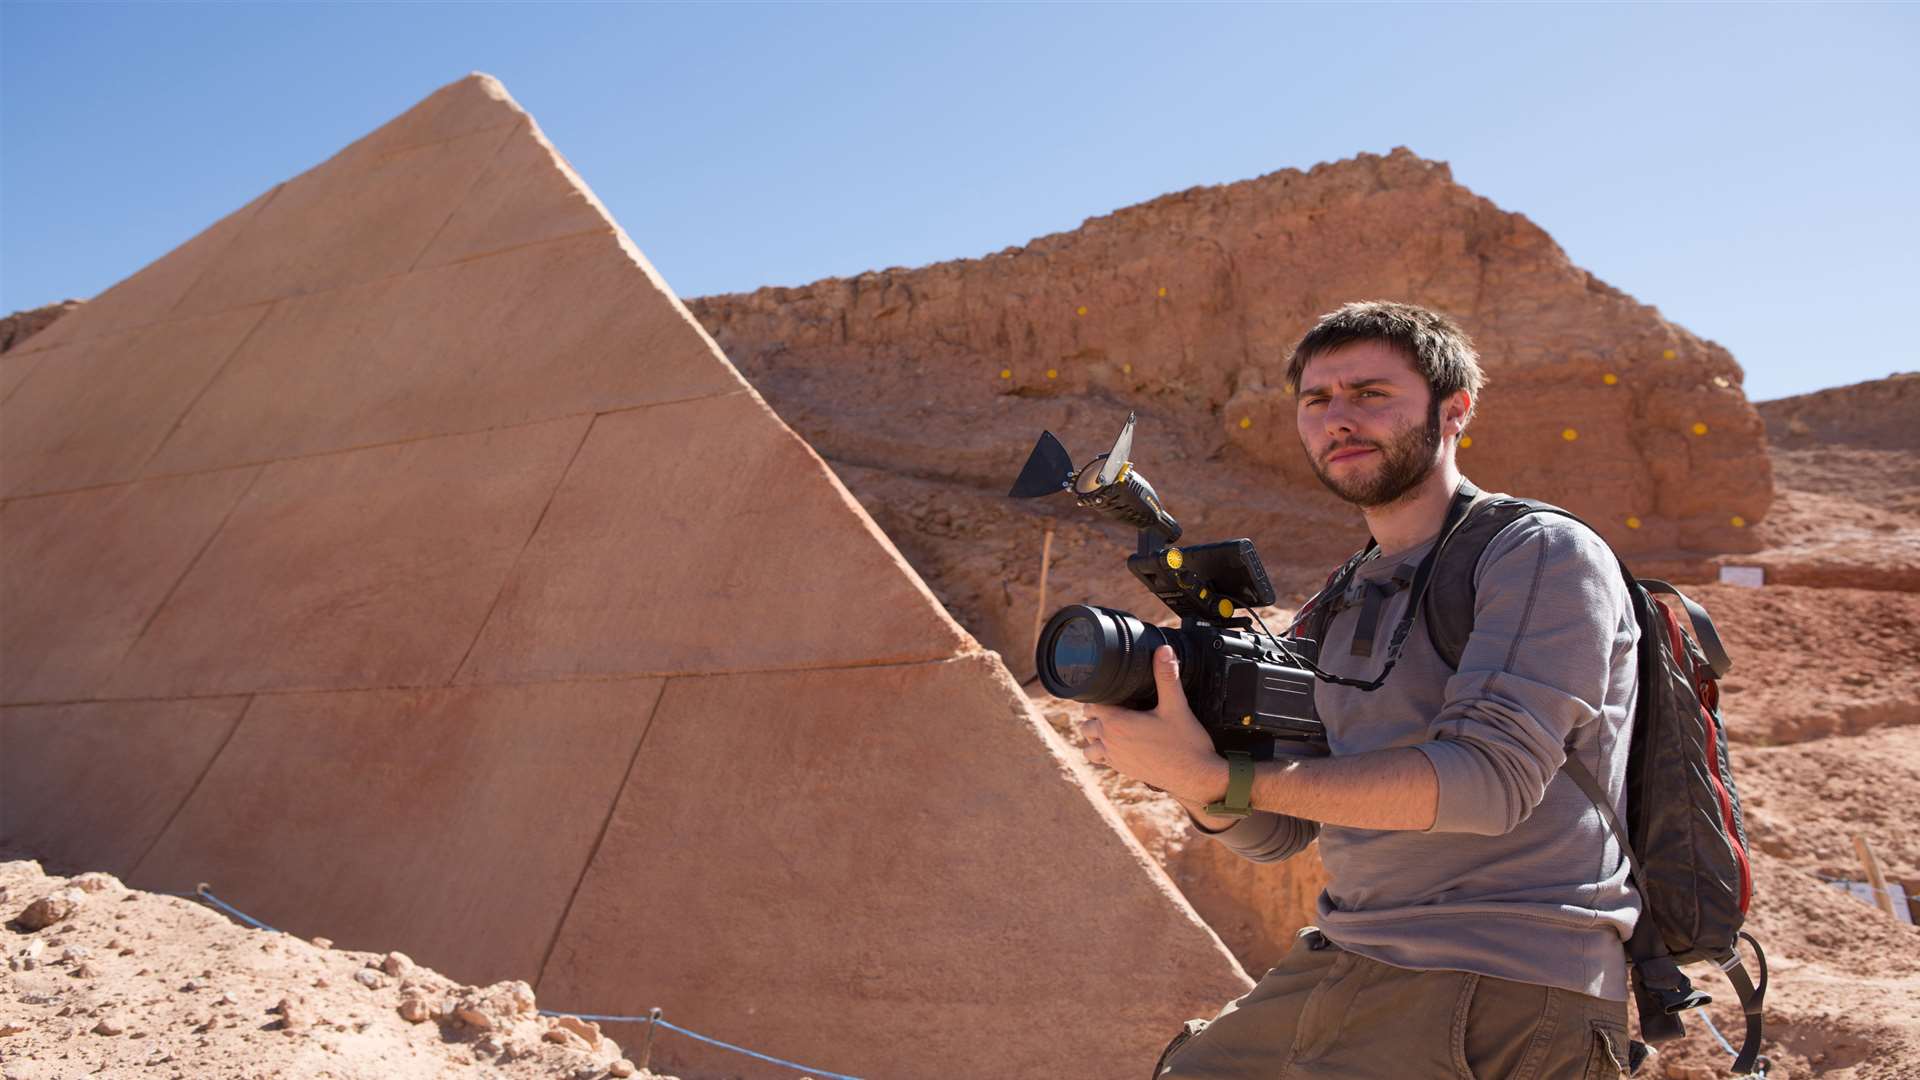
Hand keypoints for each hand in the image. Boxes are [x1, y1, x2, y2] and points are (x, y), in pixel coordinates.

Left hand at [1075, 645, 1226, 804]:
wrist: (1196, 777)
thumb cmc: (1186, 743)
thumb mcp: (1177, 706)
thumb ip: (1167, 676)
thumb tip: (1164, 650)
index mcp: (1117, 724)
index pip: (1091, 703)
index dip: (1101, 693)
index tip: (1115, 688)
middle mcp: (1110, 742)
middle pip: (1086, 722)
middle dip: (1098, 712)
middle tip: (1119, 703)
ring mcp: (1115, 759)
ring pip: (1088, 745)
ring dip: (1096, 734)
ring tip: (1116, 723)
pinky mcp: (1123, 770)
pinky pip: (1100, 760)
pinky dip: (1104, 750)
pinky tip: (1123, 741)